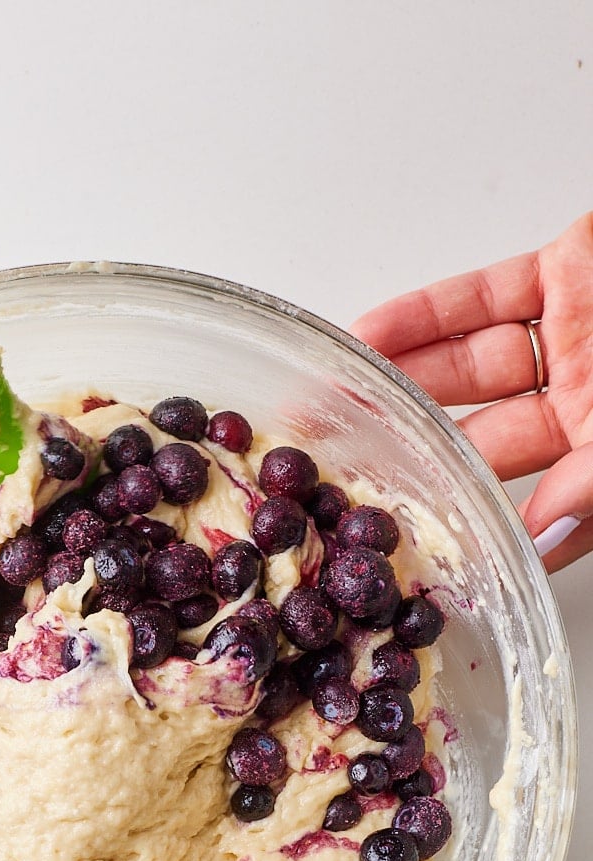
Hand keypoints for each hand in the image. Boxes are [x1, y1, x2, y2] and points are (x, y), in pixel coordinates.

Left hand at [351, 213, 592, 570]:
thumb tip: (539, 541)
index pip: (545, 511)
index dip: (484, 530)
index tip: (412, 550)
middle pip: (490, 443)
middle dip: (416, 460)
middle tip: (342, 485)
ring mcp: (580, 338)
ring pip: (471, 371)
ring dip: (399, 387)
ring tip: (329, 410)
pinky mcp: (568, 272)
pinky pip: (482, 301)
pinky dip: (424, 317)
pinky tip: (367, 338)